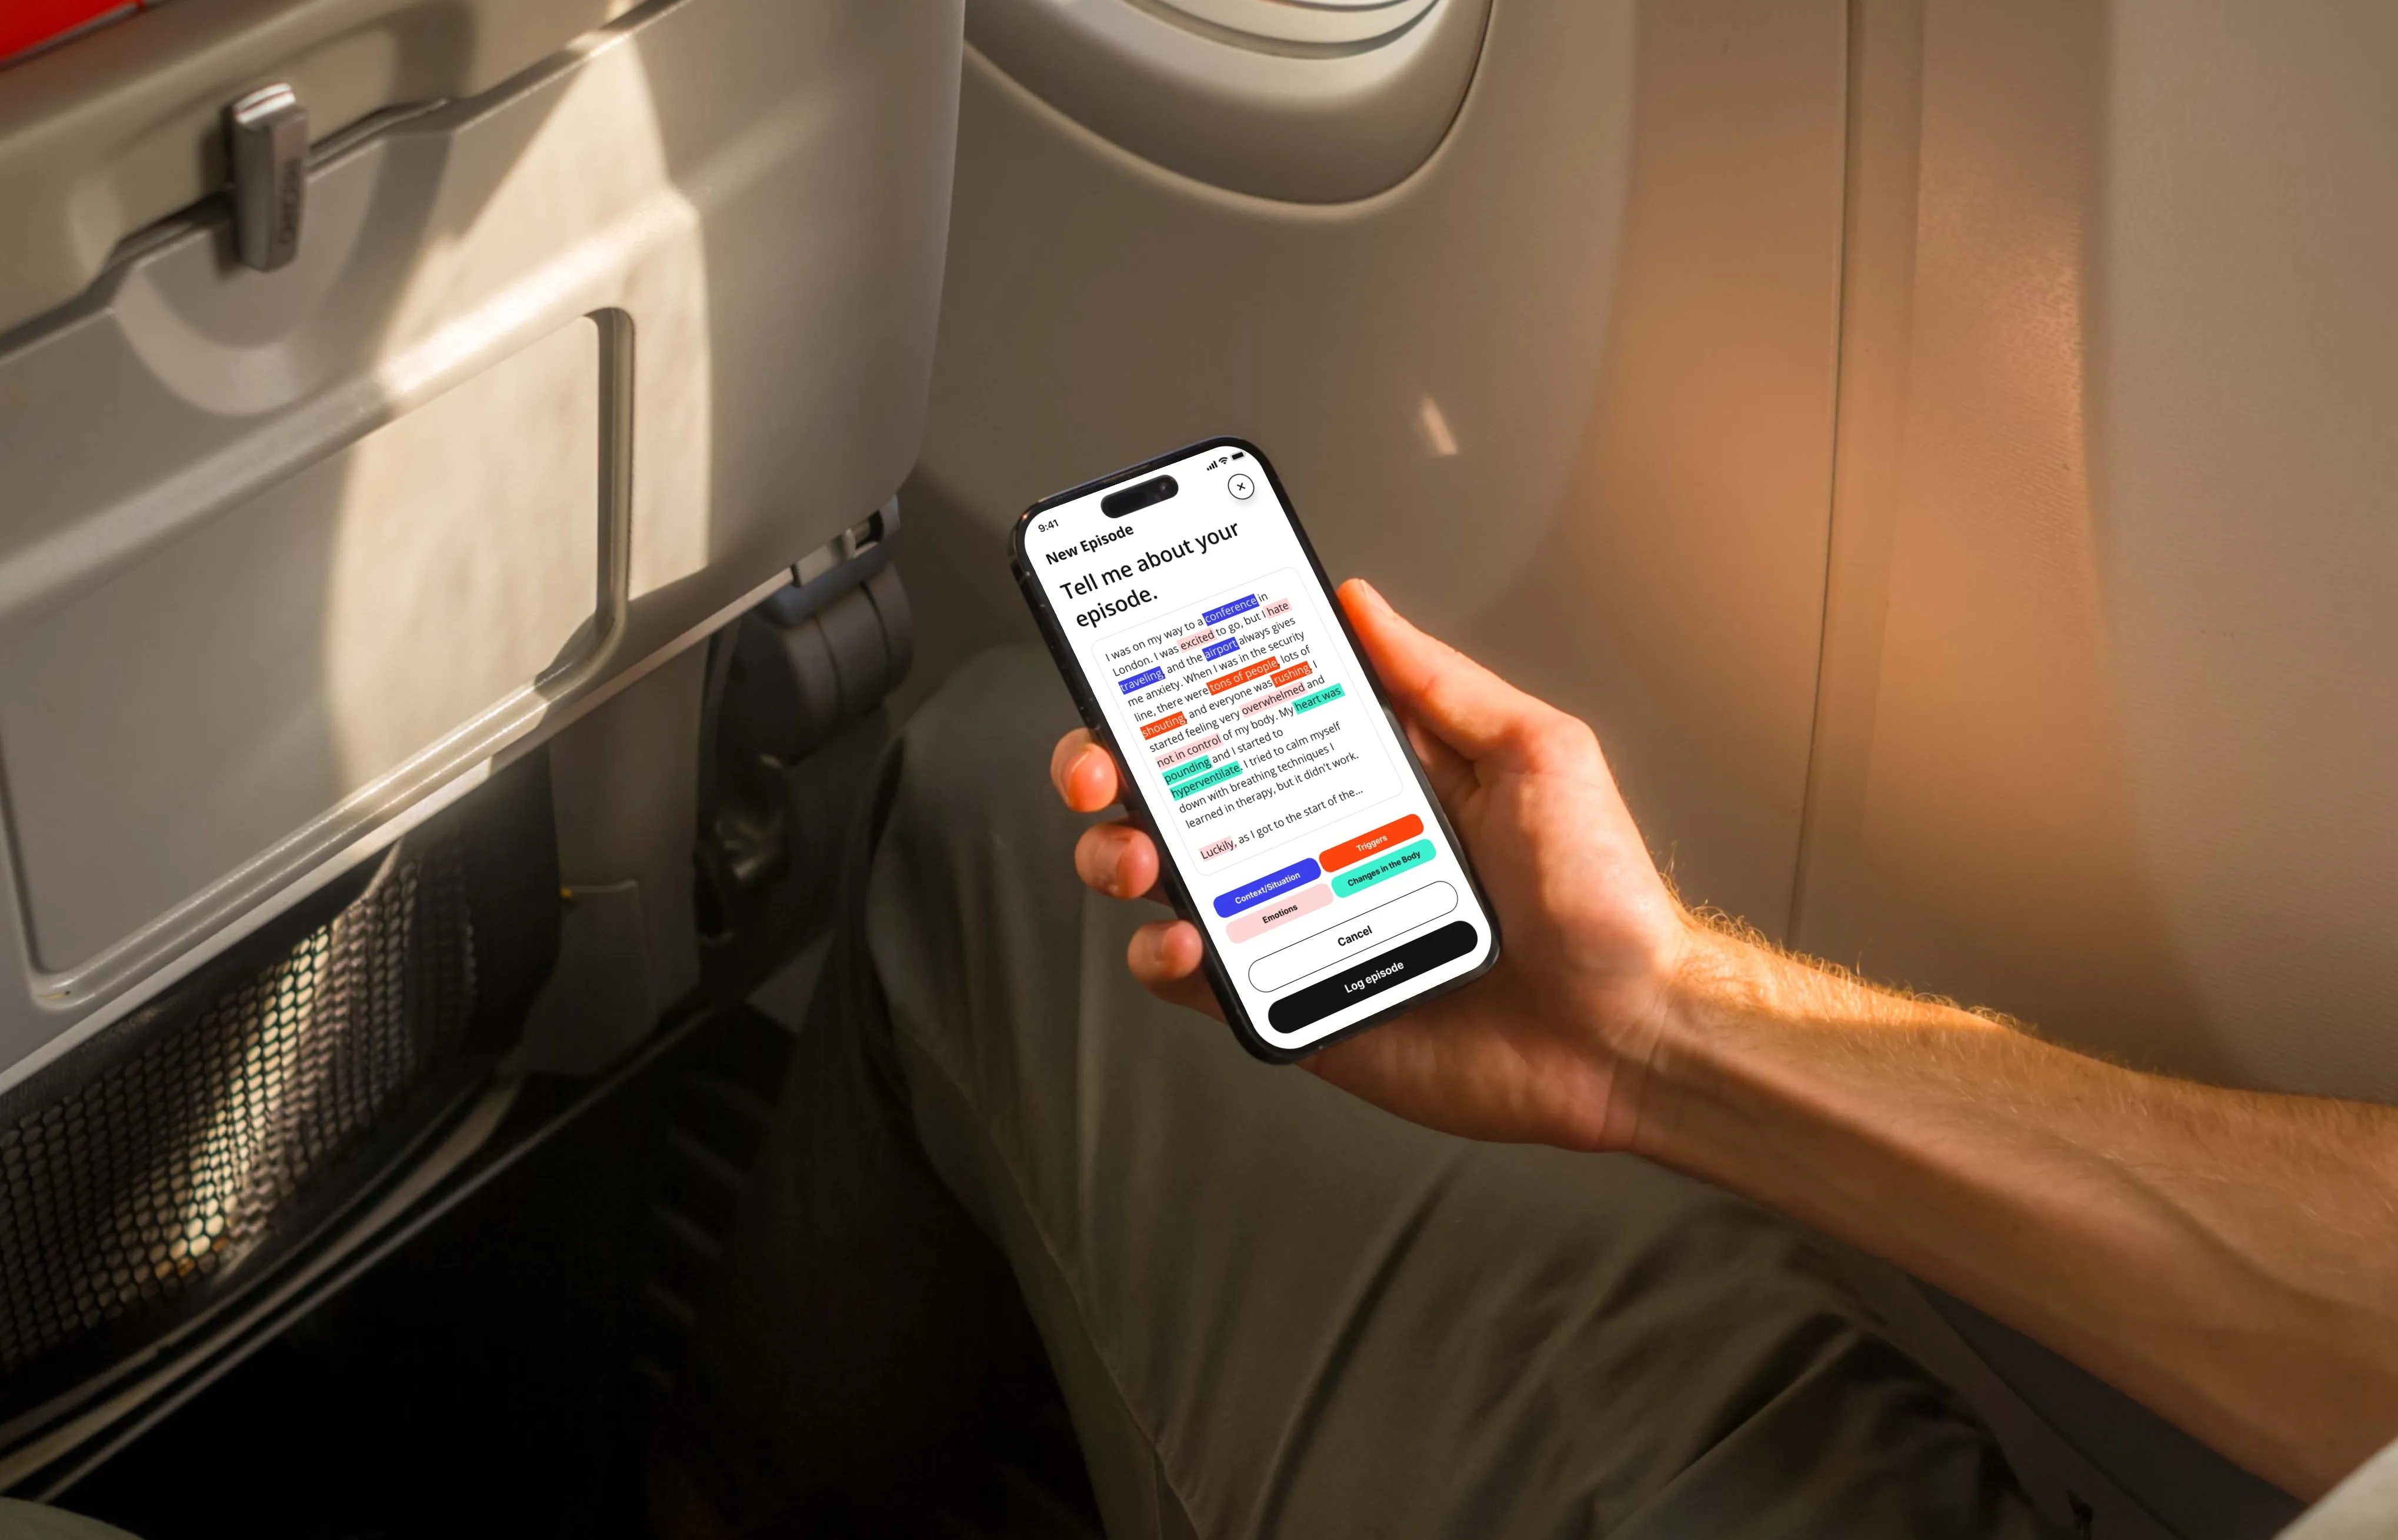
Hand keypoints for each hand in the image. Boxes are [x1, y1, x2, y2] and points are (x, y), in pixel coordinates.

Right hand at [1050, 578, 1700, 1150]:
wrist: (1628, 1031)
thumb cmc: (1598, 898)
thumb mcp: (1535, 753)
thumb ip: (1439, 681)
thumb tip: (1359, 604)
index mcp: (1366, 777)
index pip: (1247, 718)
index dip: (1177, 688)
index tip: (1134, 659)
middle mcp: (1316, 845)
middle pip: (1175, 793)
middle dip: (1111, 768)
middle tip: (1105, 766)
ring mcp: (1295, 925)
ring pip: (1163, 880)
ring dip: (1121, 855)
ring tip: (1139, 855)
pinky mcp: (1293, 1004)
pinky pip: (1195, 980)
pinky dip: (1165, 956)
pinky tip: (1186, 940)